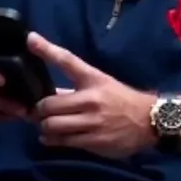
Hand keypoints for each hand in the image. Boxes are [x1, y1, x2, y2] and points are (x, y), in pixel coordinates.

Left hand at [26, 32, 156, 158]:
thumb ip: (74, 89)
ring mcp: (92, 121)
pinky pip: (63, 141)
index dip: (47, 49)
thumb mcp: (101, 85)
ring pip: (52, 125)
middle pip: (49, 104)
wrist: (149, 121)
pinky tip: (50, 138)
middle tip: (38, 112)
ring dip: (44, 126)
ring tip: (46, 126)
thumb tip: (45, 94)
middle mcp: (91, 99)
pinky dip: (51, 140)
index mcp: (93, 79)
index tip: (30, 38)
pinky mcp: (94, 141)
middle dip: (39, 110)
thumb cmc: (121, 100)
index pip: (67, 60)